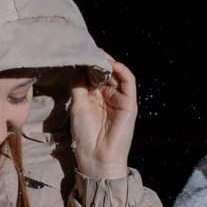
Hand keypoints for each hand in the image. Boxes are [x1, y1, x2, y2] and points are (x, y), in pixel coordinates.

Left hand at [69, 57, 137, 179]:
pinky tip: (111, 63)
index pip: (93, 76)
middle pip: (105, 73)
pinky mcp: (130, 104)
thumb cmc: (85, 136)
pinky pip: (129, 82)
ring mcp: (120, 99)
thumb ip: (79, 85)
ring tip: (98, 54)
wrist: (97, 158)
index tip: (78, 52)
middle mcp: (108, 97)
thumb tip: (76, 65)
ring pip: (117, 75)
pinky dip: (122, 70)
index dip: (88, 64)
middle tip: (87, 48)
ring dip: (109, 63)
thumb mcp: (78, 106)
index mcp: (95, 98)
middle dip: (97, 61)